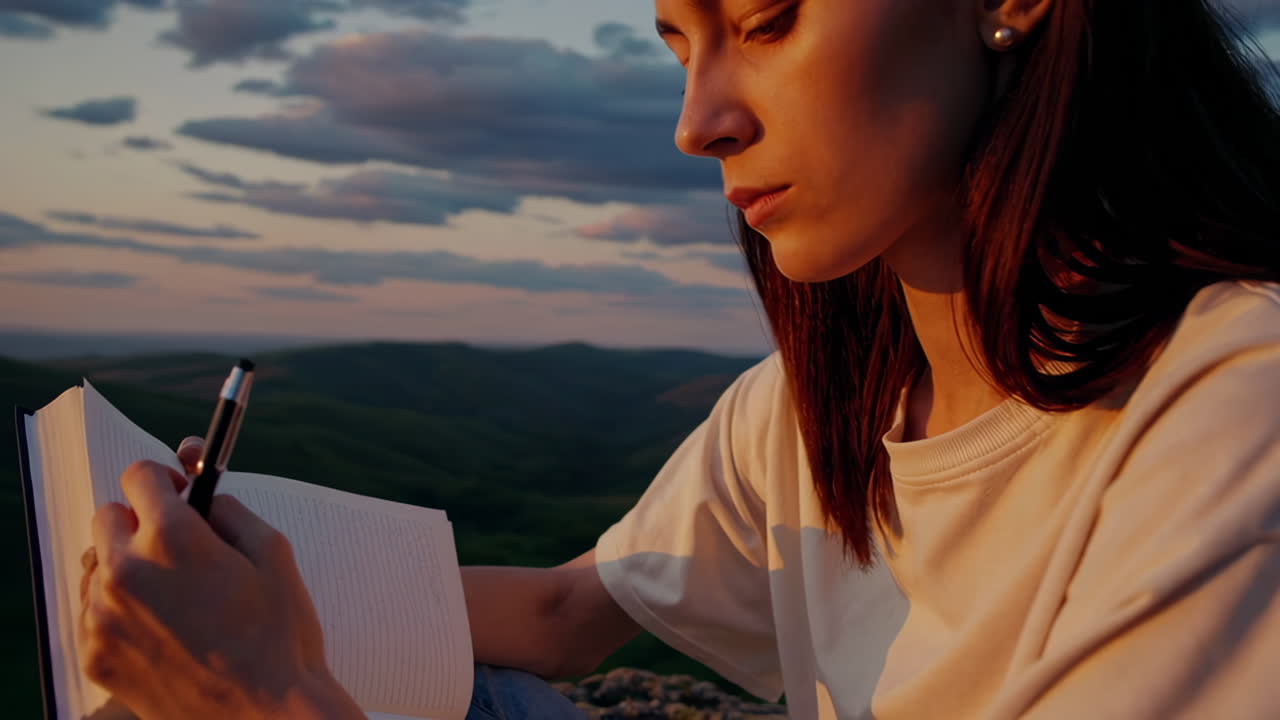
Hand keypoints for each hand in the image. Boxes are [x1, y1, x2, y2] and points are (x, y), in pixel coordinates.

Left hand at [77, 451, 363, 719]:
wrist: (265, 714)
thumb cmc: (279, 634)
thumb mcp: (274, 552)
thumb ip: (230, 510)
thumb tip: (204, 497)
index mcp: (173, 538)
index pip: (139, 476)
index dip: (165, 480)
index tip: (179, 494)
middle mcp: (127, 571)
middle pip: (107, 517)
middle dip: (140, 522)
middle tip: (178, 547)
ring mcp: (103, 617)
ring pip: (96, 566)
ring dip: (126, 567)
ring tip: (173, 596)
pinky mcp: (95, 656)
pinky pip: (92, 613)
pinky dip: (120, 612)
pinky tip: (162, 630)